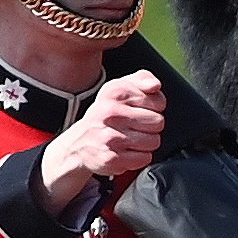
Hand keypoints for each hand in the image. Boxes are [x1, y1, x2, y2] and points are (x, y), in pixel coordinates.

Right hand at [39, 72, 165, 209]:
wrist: (79, 143)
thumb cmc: (107, 113)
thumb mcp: (120, 87)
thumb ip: (143, 78)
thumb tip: (155, 85)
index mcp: (115, 93)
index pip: (159, 102)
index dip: (154, 108)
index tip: (140, 109)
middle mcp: (110, 114)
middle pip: (158, 122)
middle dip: (151, 126)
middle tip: (134, 126)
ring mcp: (109, 137)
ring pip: (154, 141)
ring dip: (146, 143)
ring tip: (130, 138)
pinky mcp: (110, 158)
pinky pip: (144, 158)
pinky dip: (139, 157)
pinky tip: (125, 151)